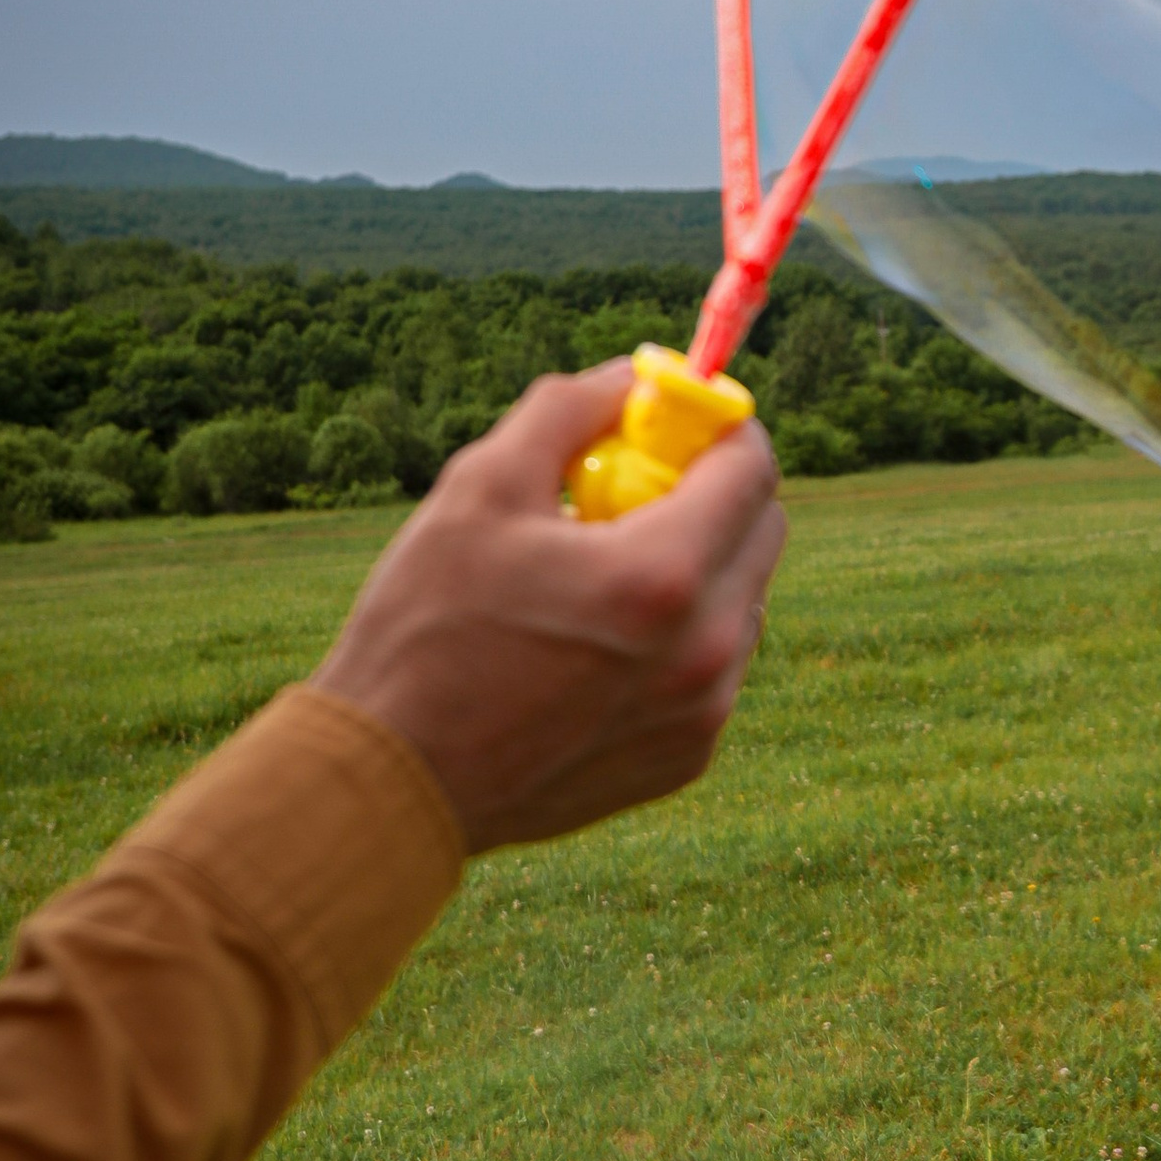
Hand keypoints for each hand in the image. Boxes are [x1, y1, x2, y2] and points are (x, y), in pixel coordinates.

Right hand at [314, 362, 787, 851]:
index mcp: (663, 575)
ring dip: (697, 568)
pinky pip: (714, 668)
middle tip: (635, 488)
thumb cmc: (425, 630)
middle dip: (713, 493)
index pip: (751, 468)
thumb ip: (567, 412)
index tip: (679, 419)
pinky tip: (597, 642)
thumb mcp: (480, 488)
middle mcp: (706, 650)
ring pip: (741, 601)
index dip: (720, 426)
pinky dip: (679, 637)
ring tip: (600, 575)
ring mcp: (704, 712)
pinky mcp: (687, 757)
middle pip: (762, 532)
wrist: (398, 782)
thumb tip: (627, 378)